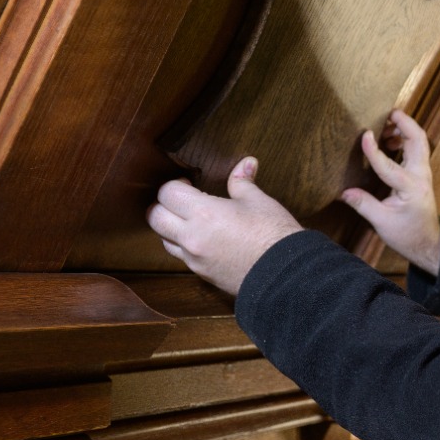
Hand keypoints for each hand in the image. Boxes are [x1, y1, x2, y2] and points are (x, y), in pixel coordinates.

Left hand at [148, 157, 302, 294]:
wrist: (284, 275)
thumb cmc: (273, 235)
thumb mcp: (259, 201)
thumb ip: (243, 182)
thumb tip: (246, 163)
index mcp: (203, 213)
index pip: (167, 193)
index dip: (174, 184)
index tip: (188, 183)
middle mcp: (191, 237)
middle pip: (154, 217)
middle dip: (162, 205)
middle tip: (180, 200)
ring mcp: (194, 258)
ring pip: (163, 239)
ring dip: (169, 227)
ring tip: (189, 220)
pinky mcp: (202, 274)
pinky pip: (181, 256)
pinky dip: (183, 245)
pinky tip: (202, 239)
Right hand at [342, 110, 439, 275]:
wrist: (428, 242)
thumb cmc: (407, 234)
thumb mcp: (382, 222)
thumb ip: (363, 204)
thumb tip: (343, 192)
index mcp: (411, 188)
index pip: (389, 166)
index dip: (374, 151)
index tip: (364, 135)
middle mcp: (421, 176)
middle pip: (418, 140)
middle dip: (404, 123)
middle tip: (387, 112)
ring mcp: (423, 173)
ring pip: (419, 142)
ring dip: (405, 129)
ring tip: (385, 125)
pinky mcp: (421, 174)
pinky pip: (416, 149)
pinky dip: (405, 139)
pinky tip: (389, 141)